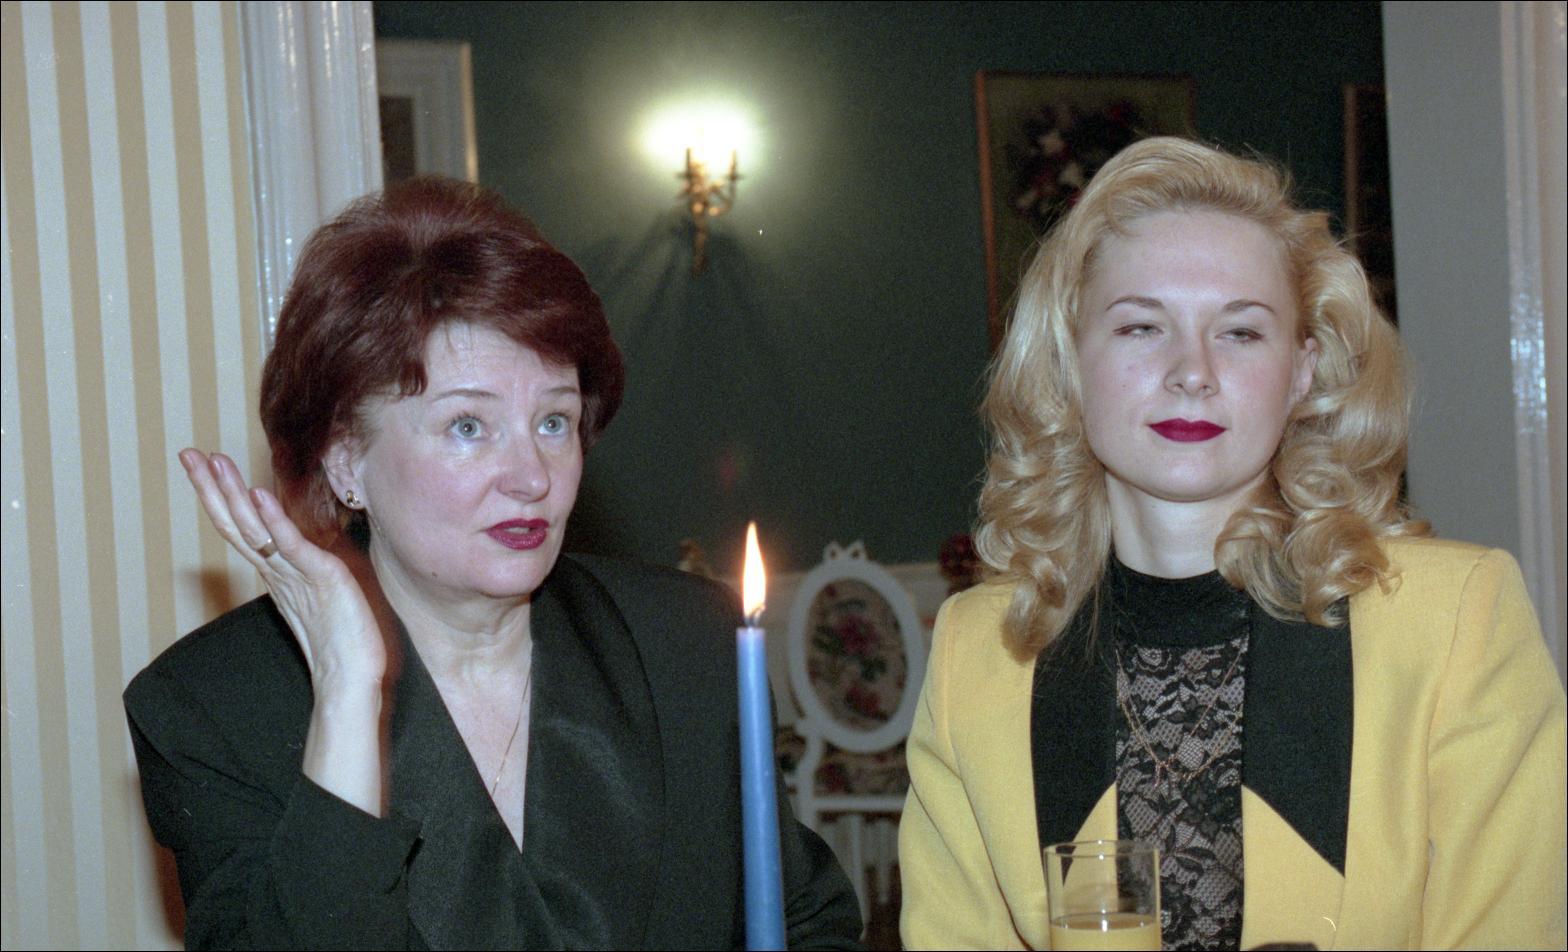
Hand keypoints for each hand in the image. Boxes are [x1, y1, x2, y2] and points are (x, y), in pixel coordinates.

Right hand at [179, 449, 385, 690]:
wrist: (351, 681)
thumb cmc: (343, 644)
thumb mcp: (320, 595)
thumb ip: (305, 573)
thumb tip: (299, 555)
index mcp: (278, 573)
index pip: (242, 527)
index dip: (221, 497)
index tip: (203, 466)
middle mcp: (279, 571)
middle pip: (236, 523)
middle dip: (212, 487)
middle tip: (187, 453)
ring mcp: (295, 575)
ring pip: (254, 528)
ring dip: (233, 494)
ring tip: (213, 461)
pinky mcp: (319, 578)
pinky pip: (290, 545)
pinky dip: (273, 520)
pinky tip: (257, 495)